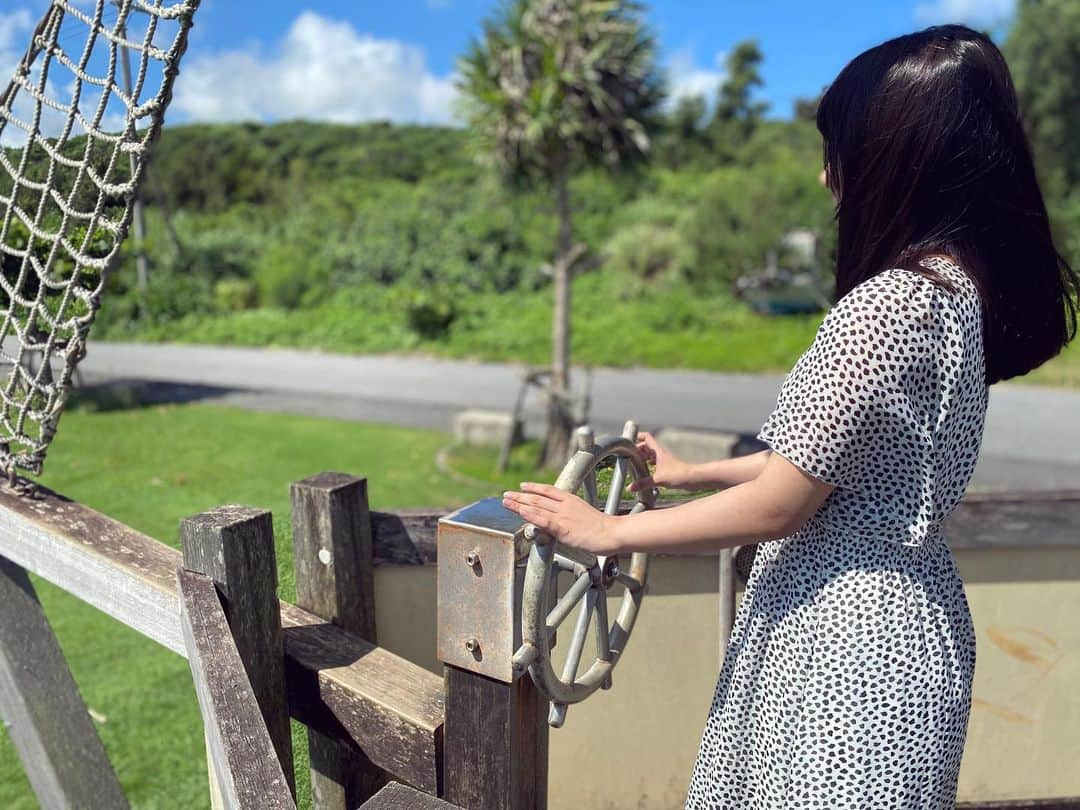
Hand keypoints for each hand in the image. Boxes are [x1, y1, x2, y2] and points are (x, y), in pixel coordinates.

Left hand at [502, 482, 616, 554]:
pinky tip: (521, 512)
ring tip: (506, 501)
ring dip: (519, 503)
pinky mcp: (562, 527)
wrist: (612, 533)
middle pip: (538, 498)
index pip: (548, 490)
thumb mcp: (585, 514)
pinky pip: (543, 520)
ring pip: (537, 507)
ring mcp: (562, 515)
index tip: (522, 486)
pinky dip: (531, 515)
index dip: (534, 488)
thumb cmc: (603, 527)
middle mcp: (564, 505)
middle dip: (520, 496)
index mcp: (571, 500)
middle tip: (506, 494)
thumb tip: (563, 518)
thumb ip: (572, 514)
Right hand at [630, 431, 690, 491]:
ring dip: (642, 457)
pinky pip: (655, 463)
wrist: (693, 478)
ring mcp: (664, 460)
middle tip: (628, 456)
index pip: (646, 437)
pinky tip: (645, 472)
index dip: (637, 437)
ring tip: (634, 464)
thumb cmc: (679, 475)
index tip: (628, 441)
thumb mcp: (658, 480)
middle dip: (637, 449)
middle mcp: (660, 454)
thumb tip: (630, 488)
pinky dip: (648, 465)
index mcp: (658, 451)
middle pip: (646, 446)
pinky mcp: (667, 467)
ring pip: (650, 455)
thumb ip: (643, 483)